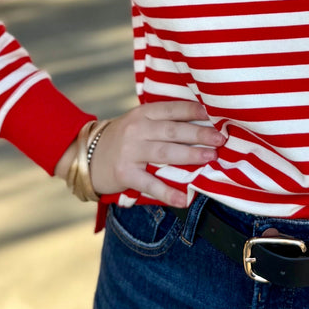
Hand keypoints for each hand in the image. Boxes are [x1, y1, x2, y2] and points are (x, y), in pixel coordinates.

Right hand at [57, 102, 224, 206]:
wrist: (87, 155)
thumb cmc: (124, 138)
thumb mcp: (139, 122)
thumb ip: (163, 122)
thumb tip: (201, 122)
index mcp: (143, 113)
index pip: (172, 109)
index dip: (194, 111)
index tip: (215, 115)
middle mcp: (137, 130)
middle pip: (173, 130)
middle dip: (199, 134)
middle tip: (220, 139)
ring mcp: (130, 152)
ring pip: (165, 153)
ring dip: (190, 155)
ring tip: (210, 157)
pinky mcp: (125, 174)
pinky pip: (150, 184)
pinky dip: (168, 192)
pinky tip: (184, 199)